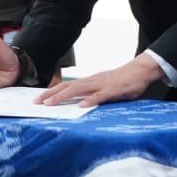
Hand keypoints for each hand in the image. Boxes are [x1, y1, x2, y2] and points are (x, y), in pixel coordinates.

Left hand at [37, 53, 164, 107]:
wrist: (140, 70)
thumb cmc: (122, 80)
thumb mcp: (103, 87)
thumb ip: (92, 93)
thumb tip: (78, 103)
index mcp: (89, 81)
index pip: (66, 85)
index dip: (52, 92)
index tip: (39, 99)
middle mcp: (92, 81)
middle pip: (67, 86)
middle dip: (51, 94)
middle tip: (36, 102)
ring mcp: (102, 84)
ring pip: (79, 89)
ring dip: (63, 96)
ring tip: (50, 104)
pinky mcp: (113, 89)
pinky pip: (100, 96)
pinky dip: (90, 100)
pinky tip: (82, 106)